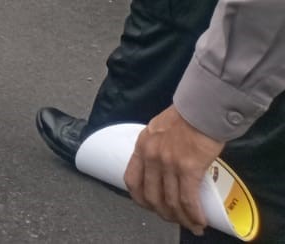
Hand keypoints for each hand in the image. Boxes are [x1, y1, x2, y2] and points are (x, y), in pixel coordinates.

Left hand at [125, 106, 222, 234]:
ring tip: (191, 225)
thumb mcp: (159, 130)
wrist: (203, 109)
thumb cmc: (186, 117)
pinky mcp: (188, 169)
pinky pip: (188, 200)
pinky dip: (193, 215)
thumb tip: (166, 165)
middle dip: (163, 213)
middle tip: (174, 219)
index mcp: (142, 146)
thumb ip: (158, 147)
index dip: (140, 199)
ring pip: (170, 201)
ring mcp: (168, 164)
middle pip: (151, 196)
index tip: (150, 206)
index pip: (131, 180)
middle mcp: (151, 156)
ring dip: (181, 219)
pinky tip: (199, 221)